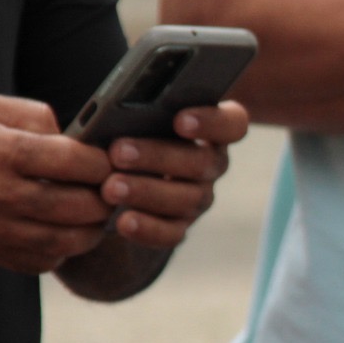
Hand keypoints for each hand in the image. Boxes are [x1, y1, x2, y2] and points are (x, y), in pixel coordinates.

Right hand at [0, 93, 113, 272]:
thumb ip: (35, 115)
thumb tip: (79, 136)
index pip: (75, 161)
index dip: (104, 161)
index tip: (112, 158)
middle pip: (82, 206)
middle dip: (108, 195)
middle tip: (114, 186)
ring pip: (70, 240)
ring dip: (95, 226)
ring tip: (97, 208)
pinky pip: (46, 260)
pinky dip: (65, 247)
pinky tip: (64, 228)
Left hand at [99, 100, 249, 248]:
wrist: (119, 164)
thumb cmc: (131, 125)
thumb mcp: (139, 111)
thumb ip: (141, 108)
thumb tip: (120, 110)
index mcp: (213, 128)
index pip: (232, 123)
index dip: (211, 122)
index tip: (180, 120)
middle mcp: (212, 164)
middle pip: (201, 163)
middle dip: (158, 157)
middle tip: (119, 152)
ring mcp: (199, 197)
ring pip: (187, 199)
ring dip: (147, 192)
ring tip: (110, 188)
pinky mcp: (180, 225)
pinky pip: (173, 233)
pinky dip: (148, 229)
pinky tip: (122, 221)